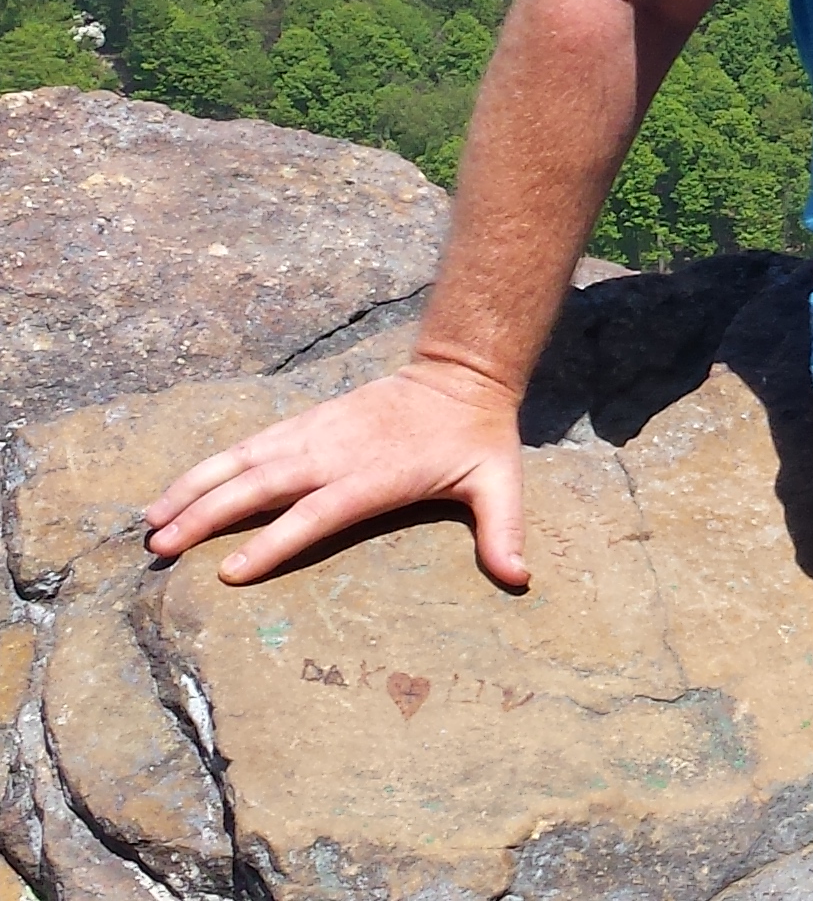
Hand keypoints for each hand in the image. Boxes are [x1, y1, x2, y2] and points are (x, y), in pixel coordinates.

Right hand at [140, 356, 531, 589]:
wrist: (461, 374)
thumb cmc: (478, 438)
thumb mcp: (500, 483)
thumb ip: (504, 531)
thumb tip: (521, 578)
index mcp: (374, 476)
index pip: (315, 514)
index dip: (274, 542)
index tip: (231, 571)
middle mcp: (334, 453)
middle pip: (261, 486)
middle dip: (208, 516)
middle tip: (161, 549)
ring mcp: (315, 434)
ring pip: (242, 462)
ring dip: (194, 490)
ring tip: (151, 522)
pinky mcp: (306, 422)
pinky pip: (249, 446)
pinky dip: (210, 467)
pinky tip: (178, 490)